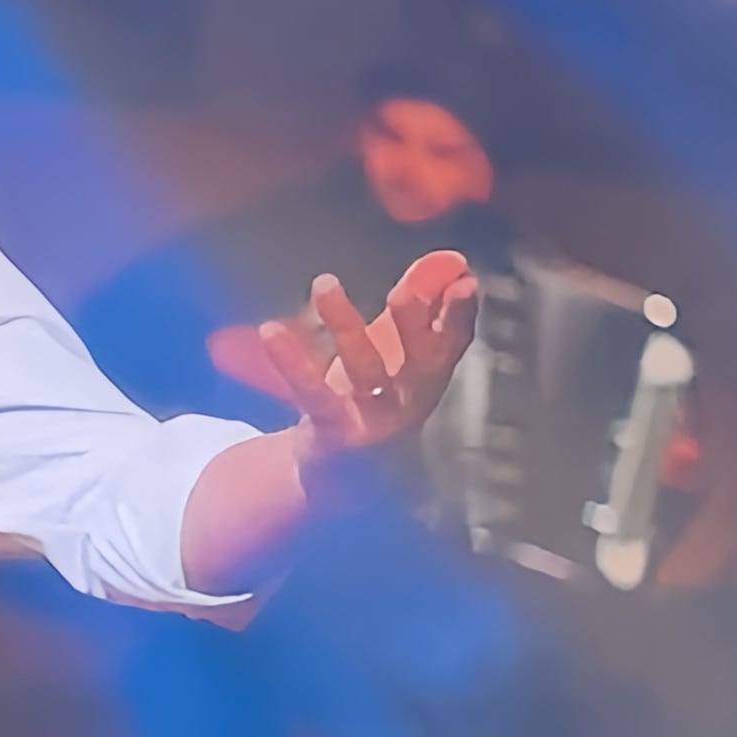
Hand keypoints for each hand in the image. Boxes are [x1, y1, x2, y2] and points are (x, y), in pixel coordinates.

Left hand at [221, 252, 478, 454]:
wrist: (340, 476)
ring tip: (323, 283)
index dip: (459, 314)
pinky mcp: (333, 433)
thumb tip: (449, 260)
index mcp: (428, 379)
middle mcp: (409, 403)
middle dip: (414, 326)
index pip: (451, 344)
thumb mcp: (398, 353)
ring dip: (345, 324)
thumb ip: (421, 307)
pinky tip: (272, 331)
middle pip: (420, 363)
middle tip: (402, 291)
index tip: (463, 278)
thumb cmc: (374, 401)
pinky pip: (313, 394)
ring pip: (363, 370)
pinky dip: (292, 363)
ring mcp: (373, 423)